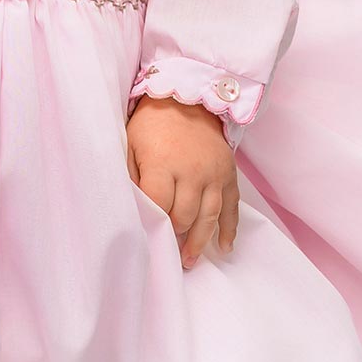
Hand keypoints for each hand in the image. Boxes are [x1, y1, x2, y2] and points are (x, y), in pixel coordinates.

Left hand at [126, 94, 239, 264]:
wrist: (186, 100)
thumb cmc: (151, 126)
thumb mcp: (130, 145)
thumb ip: (130, 177)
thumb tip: (130, 209)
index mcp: (163, 164)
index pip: (160, 204)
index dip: (154, 225)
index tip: (147, 239)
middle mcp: (193, 171)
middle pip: (185, 215)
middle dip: (175, 237)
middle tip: (166, 255)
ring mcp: (214, 174)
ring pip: (209, 217)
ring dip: (199, 242)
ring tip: (189, 261)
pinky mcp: (229, 174)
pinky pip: (232, 207)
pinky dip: (229, 229)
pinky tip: (225, 247)